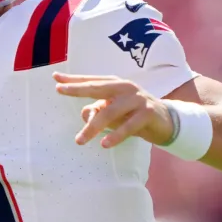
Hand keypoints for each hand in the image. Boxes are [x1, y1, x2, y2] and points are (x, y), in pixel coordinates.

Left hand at [53, 73, 173, 147]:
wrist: (166, 120)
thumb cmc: (133, 114)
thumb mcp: (113, 111)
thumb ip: (97, 110)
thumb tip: (84, 115)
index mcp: (115, 84)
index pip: (91, 81)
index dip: (73, 79)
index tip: (55, 77)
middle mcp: (125, 88)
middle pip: (97, 88)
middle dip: (78, 89)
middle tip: (59, 90)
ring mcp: (137, 99)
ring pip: (110, 112)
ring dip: (93, 127)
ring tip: (80, 140)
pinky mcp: (147, 114)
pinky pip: (128, 126)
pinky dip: (116, 135)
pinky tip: (104, 144)